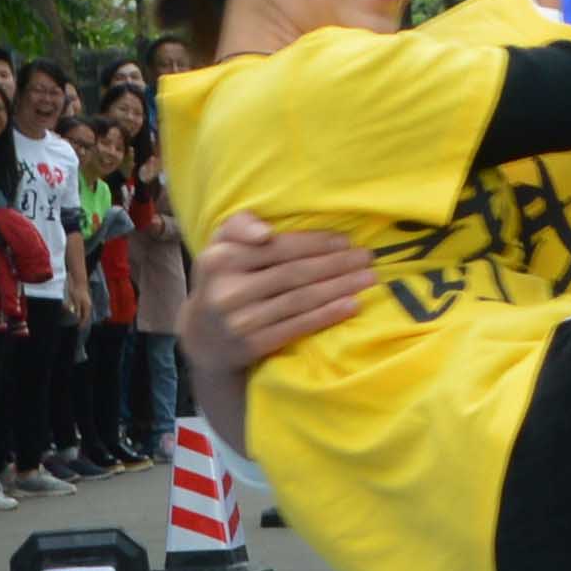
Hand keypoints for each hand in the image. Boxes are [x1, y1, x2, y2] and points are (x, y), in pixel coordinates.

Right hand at [183, 209, 373, 370]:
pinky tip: (352, 305)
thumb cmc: (221, 282)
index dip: (315, 243)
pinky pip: (298, 326)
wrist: (202, 337)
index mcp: (221, 259)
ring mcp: (242, 320)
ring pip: (301, 299)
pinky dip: (328, 314)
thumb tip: (265, 232)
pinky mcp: (253, 345)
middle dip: (336, 264)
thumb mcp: (218, 247)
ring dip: (339, 287)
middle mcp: (229, 290)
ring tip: (368, 279)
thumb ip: (239, 226)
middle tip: (367, 258)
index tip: (345, 241)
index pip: (278, 247)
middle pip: (294, 273)